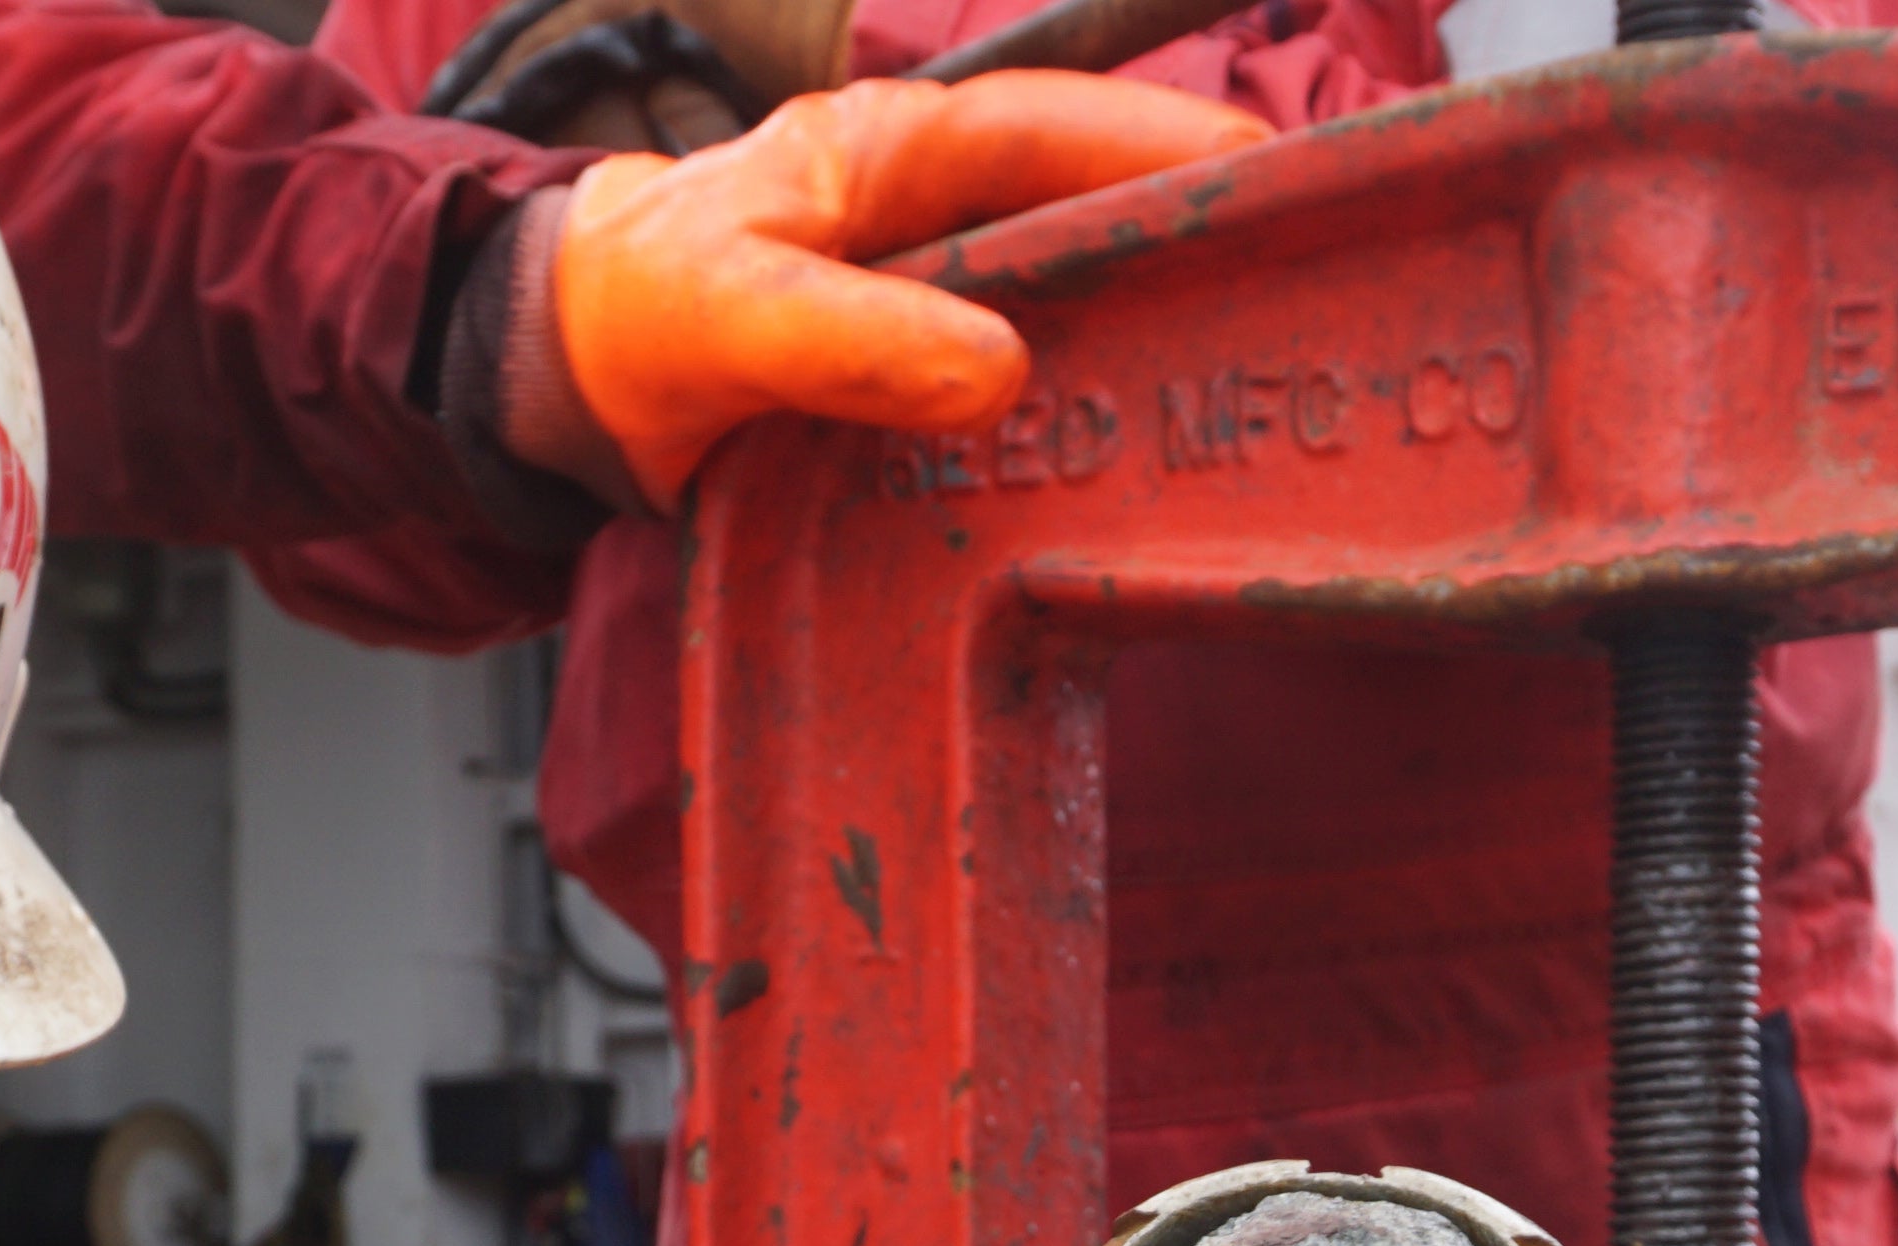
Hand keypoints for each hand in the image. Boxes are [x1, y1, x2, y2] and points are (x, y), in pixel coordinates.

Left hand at [534, 75, 1265, 505]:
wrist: (574, 382)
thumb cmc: (642, 311)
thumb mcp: (730, 313)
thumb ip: (848, 338)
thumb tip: (995, 370)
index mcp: (908, 152)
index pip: (1072, 128)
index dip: (1183, 146)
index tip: (1283, 181)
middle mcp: (950, 216)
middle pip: (1112, 211)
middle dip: (1210, 244)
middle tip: (1323, 302)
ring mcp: (956, 301)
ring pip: (1092, 300)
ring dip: (1172, 337)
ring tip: (1274, 388)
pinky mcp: (947, 384)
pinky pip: (1051, 384)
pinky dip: (1107, 413)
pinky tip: (1164, 464)